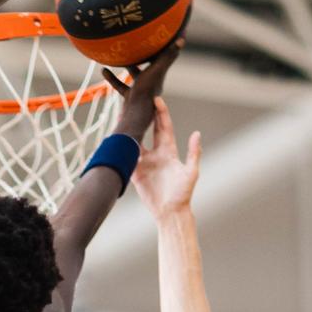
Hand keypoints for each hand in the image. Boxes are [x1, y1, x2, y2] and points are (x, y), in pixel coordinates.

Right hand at [104, 39, 182, 141]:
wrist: (134, 118)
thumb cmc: (146, 94)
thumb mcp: (156, 72)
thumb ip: (167, 57)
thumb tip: (182, 39)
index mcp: (160, 74)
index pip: (165, 56)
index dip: (166, 44)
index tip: (165, 31)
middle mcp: (152, 81)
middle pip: (150, 64)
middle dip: (146, 53)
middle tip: (141, 39)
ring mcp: (140, 89)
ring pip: (134, 73)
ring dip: (128, 64)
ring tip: (120, 53)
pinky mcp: (130, 96)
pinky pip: (121, 85)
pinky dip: (112, 78)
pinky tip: (103, 70)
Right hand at [132, 97, 201, 219]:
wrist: (170, 212)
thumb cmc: (183, 193)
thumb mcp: (191, 172)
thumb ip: (193, 152)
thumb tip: (197, 133)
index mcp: (169, 151)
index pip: (163, 127)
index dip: (161, 113)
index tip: (157, 99)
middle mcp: (156, 155)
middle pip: (148, 131)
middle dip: (143, 117)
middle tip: (136, 103)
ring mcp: (144, 164)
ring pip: (134, 143)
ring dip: (128, 132)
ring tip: (121, 119)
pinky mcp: (135, 174)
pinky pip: (126, 160)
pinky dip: (120, 151)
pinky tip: (114, 142)